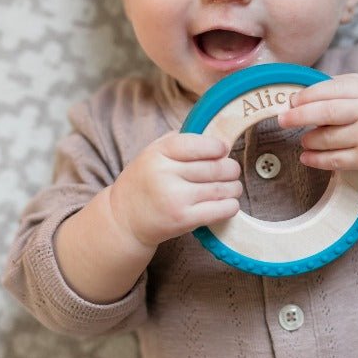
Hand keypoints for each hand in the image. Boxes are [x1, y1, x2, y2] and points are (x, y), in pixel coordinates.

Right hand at [107, 132, 242, 248]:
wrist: (124, 220)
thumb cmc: (145, 182)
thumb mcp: (152, 153)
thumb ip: (178, 141)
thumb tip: (213, 137)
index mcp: (158, 154)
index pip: (195, 144)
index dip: (216, 146)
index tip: (223, 149)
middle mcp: (165, 175)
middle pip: (215, 167)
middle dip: (231, 168)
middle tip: (232, 170)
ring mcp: (174, 198)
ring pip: (221, 189)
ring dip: (234, 187)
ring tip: (232, 187)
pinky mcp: (183, 220)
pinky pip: (220, 210)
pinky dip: (231, 206)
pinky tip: (229, 203)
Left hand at [277, 73, 357, 178]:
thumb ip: (350, 85)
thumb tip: (312, 88)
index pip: (331, 89)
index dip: (307, 95)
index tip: (292, 100)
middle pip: (325, 112)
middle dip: (298, 116)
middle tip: (282, 119)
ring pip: (326, 138)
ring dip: (308, 140)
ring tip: (304, 140)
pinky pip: (335, 160)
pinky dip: (316, 160)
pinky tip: (307, 157)